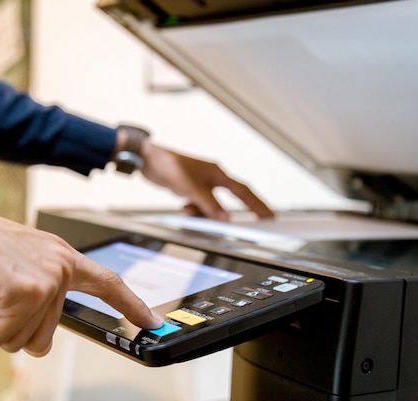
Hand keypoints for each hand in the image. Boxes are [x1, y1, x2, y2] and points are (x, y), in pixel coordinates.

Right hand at [0, 197, 162, 356]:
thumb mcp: (17, 270)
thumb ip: (40, 297)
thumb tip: (42, 340)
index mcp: (62, 257)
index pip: (107, 283)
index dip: (131, 305)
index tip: (151, 323)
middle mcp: (61, 266)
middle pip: (46, 336)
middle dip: (11, 327)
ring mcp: (48, 278)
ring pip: (23, 340)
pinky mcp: (28, 290)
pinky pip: (1, 336)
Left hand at [140, 142, 274, 220]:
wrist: (148, 160)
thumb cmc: (169, 165)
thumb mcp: (190, 189)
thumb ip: (209, 205)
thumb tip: (225, 219)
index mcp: (217, 174)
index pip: (243, 192)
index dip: (257, 204)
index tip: (269, 215)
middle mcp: (212, 178)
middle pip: (232, 199)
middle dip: (236, 212)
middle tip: (252, 223)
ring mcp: (202, 183)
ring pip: (211, 205)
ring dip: (203, 212)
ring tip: (190, 210)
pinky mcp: (191, 188)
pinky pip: (199, 204)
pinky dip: (194, 210)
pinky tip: (185, 207)